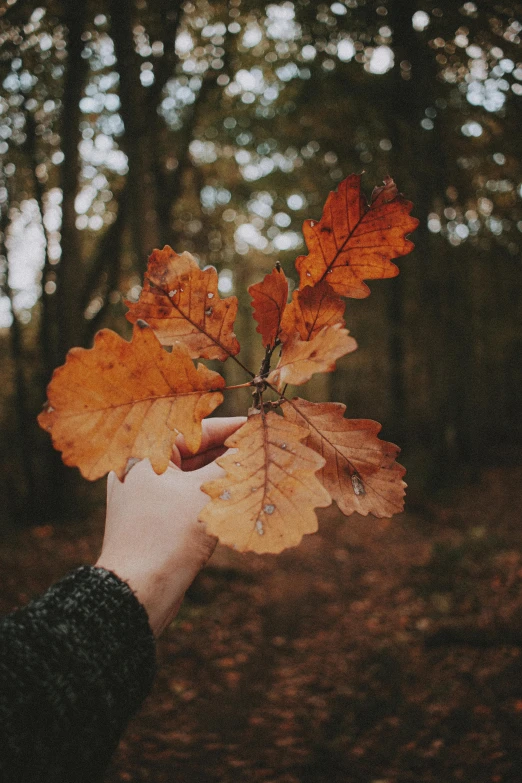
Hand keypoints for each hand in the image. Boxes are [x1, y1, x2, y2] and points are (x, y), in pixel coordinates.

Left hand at [96, 417, 244, 636]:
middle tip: (264, 451)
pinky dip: (211, 497)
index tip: (260, 426)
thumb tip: (255, 446)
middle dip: (230, 455)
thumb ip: (230, 466)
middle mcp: (141, 469)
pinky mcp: (154, 520)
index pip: (195, 430)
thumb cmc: (166, 536)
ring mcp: (146, 496)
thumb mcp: (204, 495)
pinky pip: (187, 499)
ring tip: (258, 473)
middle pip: (195, 453)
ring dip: (223, 477)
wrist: (137, 593)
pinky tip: (239, 498)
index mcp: (144, 452)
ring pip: (193, 477)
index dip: (231, 428)